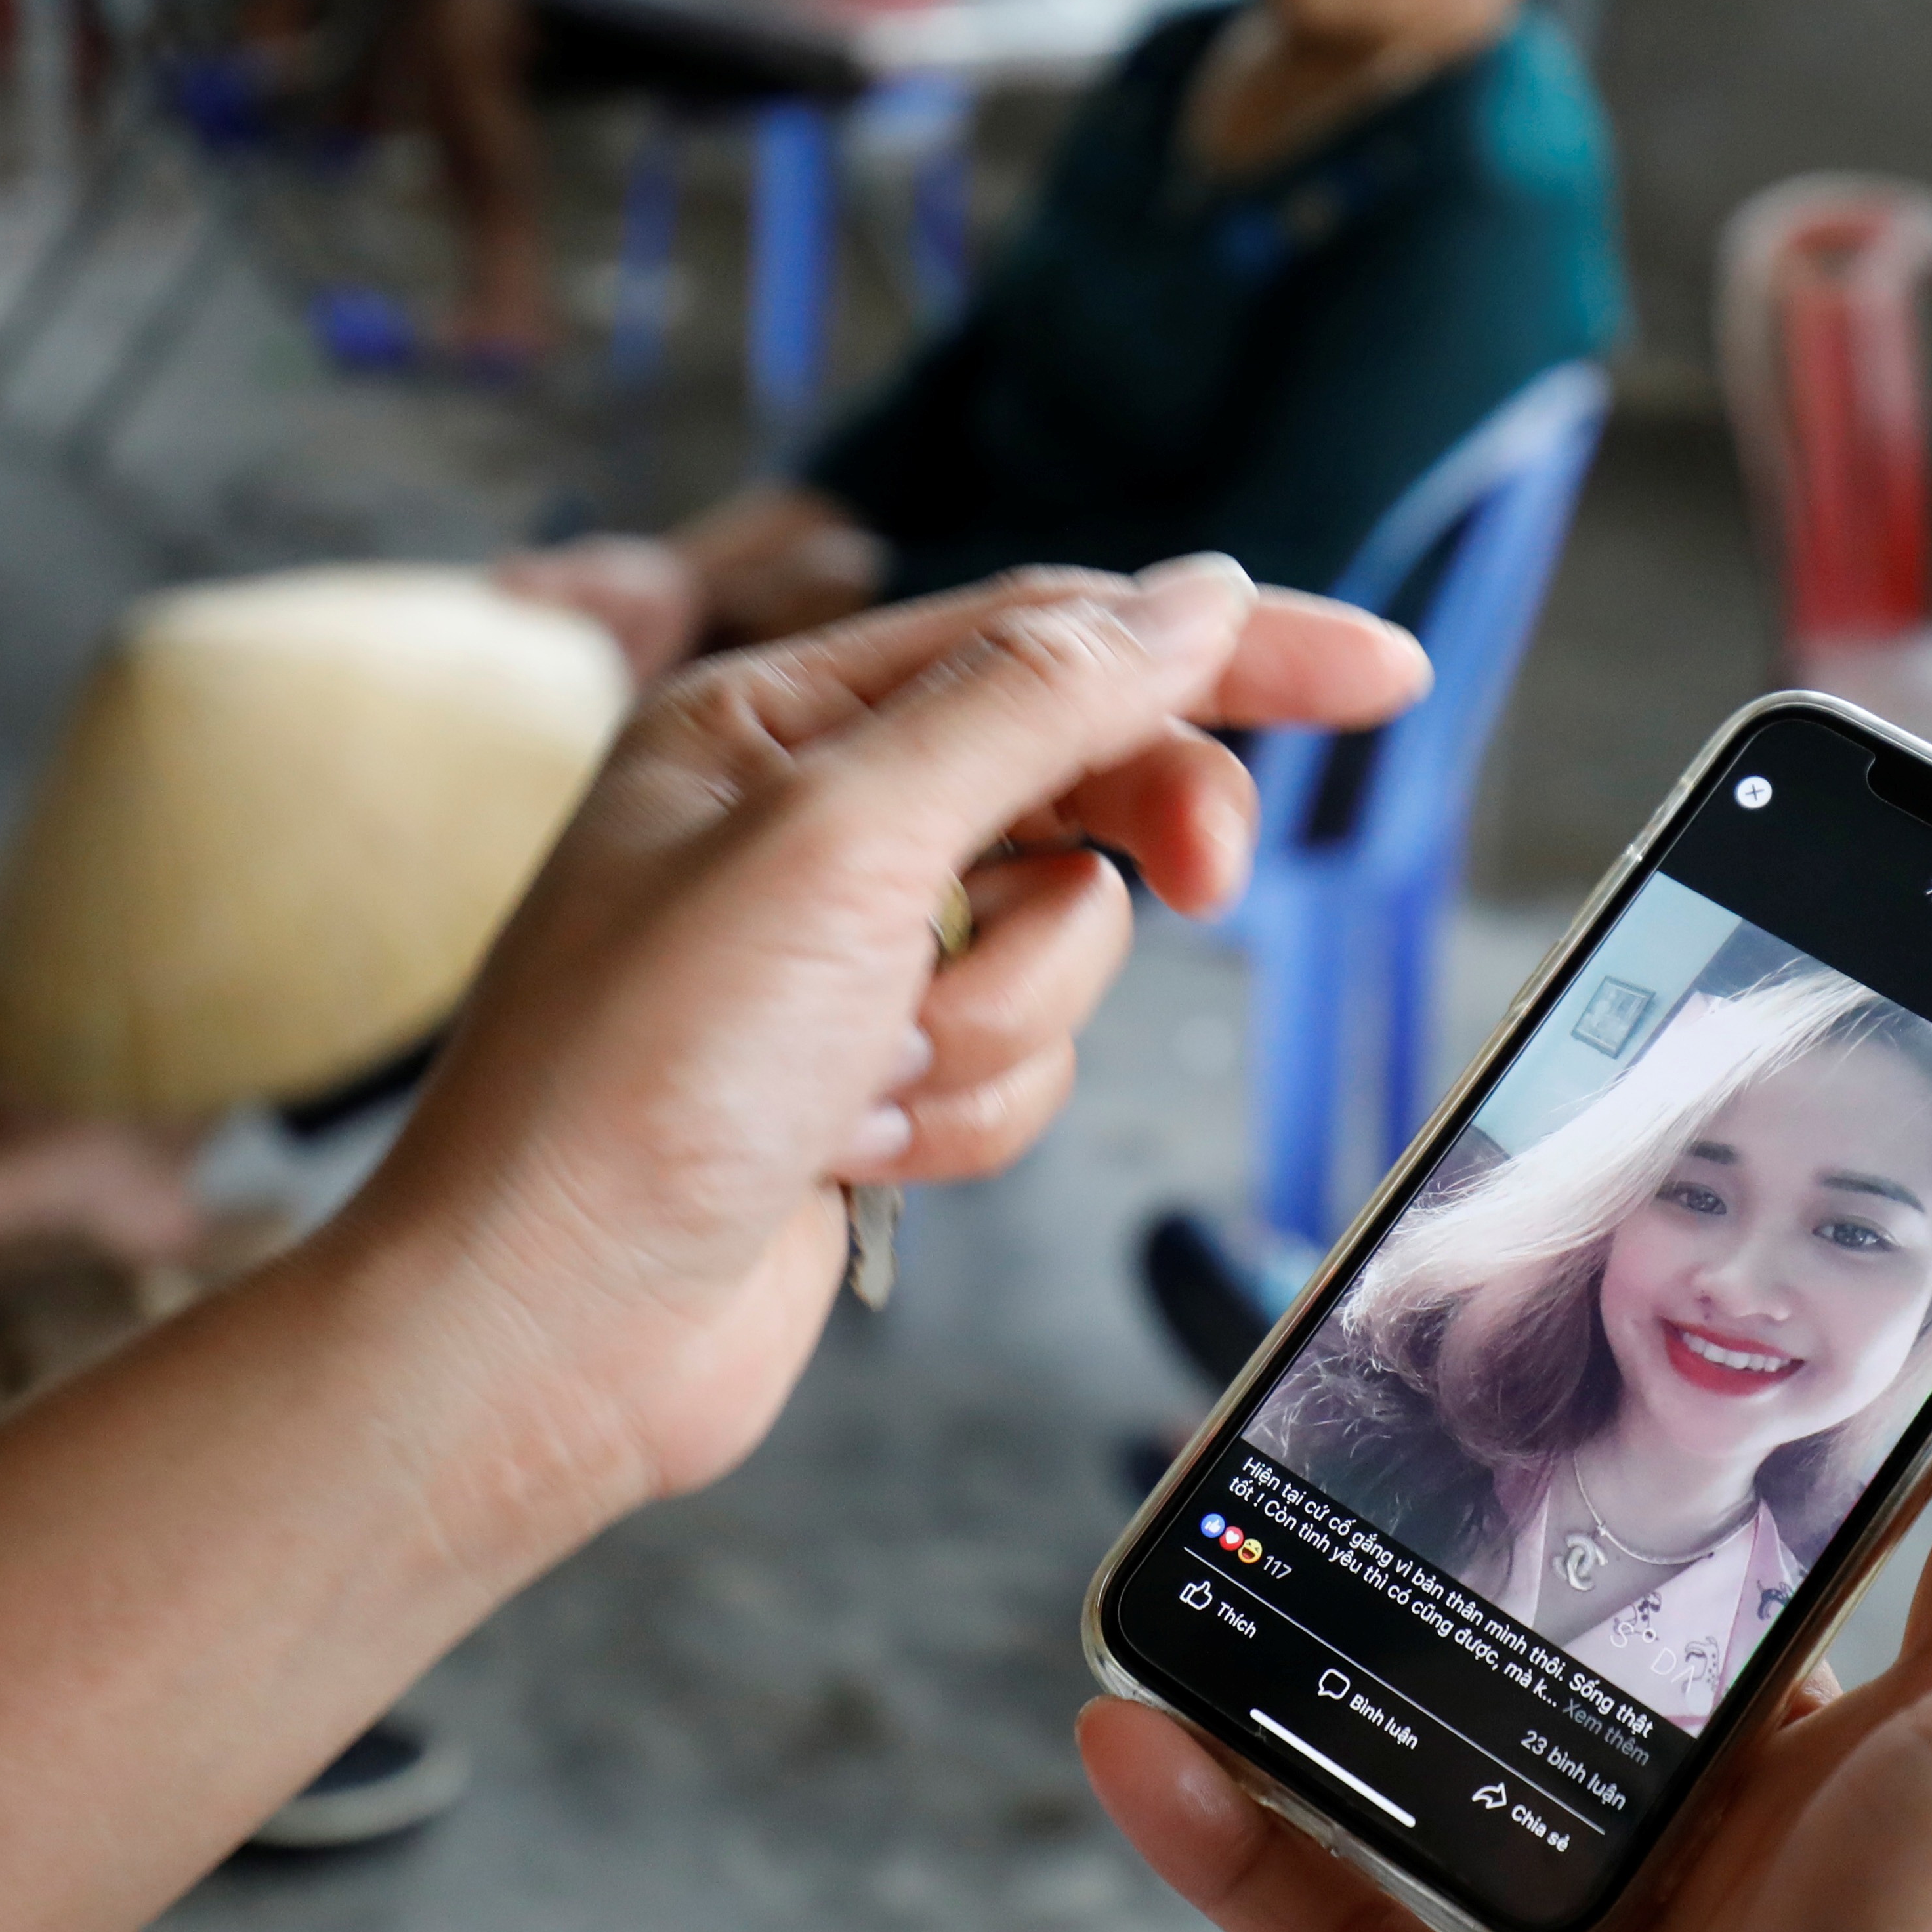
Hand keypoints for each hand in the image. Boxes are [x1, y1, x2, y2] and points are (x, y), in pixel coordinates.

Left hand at [329, 559, 1428, 1510]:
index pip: (1055, 633)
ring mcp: (845, 961)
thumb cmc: (634, 1080)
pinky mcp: (872, 1084)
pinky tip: (852, 1151)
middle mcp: (811, 822)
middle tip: (1214, 881)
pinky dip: (967, 1115)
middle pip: (1083, 782)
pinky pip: (1023, 1066)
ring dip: (1001, 1024)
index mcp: (776, 718)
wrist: (545, 1337)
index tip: (1386, 672)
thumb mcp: (844, 842)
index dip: (1233, 648)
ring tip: (869, 1078)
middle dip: (1138, 849)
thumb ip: (1036, 705)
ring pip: (1067, 944)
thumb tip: (1195, 595)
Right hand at [1084, 1366, 1931, 1931]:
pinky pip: (1353, 1928)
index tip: (1807, 1253)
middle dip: (1591, 1500)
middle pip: (1696, 1621)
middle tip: (1484, 1346)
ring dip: (1373, 1657)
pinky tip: (1147, 1739)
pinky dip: (1242, 1843)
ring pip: (1493, 1757)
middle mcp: (1818, 1838)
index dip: (1901, 1385)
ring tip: (1274, 1525)